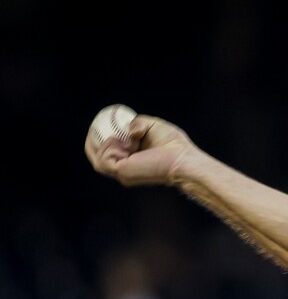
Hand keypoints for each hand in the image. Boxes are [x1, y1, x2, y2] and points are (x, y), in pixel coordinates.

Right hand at [84, 114, 198, 186]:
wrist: (183, 159)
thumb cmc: (174, 145)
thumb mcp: (152, 127)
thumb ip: (138, 124)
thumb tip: (128, 130)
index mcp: (132, 163)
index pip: (107, 155)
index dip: (98, 141)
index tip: (98, 126)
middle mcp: (125, 172)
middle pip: (97, 159)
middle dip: (93, 142)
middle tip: (95, 127)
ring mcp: (123, 174)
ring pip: (98, 160)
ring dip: (105, 144)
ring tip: (124, 138)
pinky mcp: (122, 172)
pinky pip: (104, 159)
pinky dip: (109, 148)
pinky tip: (123, 143)